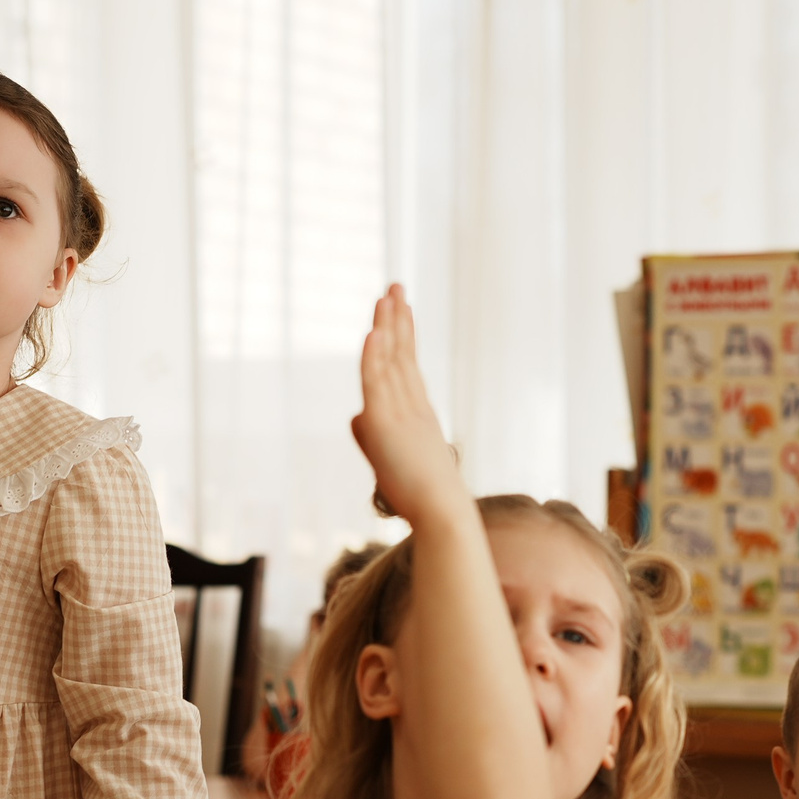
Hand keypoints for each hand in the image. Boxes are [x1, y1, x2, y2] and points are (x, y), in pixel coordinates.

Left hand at [350, 285, 465, 521]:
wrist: (442, 512)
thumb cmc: (422, 496)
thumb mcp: (389, 458)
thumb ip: (371, 433)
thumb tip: (355, 416)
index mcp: (418, 413)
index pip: (407, 365)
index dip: (403, 334)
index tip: (400, 307)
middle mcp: (412, 406)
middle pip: (401, 354)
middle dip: (397, 318)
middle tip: (395, 285)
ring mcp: (400, 412)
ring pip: (391, 361)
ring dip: (387, 326)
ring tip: (386, 294)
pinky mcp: (385, 425)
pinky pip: (378, 384)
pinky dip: (375, 357)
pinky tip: (374, 333)